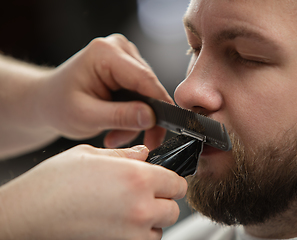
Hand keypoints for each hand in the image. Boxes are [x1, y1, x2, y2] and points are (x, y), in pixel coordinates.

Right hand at [0, 145, 186, 239]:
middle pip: (173, 208)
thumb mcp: (90, 155)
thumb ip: (125, 155)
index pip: (177, 183)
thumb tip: (144, 154)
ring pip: (161, 228)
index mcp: (136, 177)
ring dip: (152, 220)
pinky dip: (139, 234)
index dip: (171, 181)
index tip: (164, 180)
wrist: (27, 215)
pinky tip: (120, 223)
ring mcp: (131, 233)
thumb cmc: (53, 183)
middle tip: (144, 194)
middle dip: (162, 201)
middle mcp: (140, 207)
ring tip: (129, 210)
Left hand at [36, 34, 172, 149]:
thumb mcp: (85, 116)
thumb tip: (151, 117)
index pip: (144, 79)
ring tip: (114, 135)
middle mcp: (119, 49)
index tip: (162, 130)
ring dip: (136, 121)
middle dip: (143, 119)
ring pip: (148, 95)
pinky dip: (133, 115)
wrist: (47, 101)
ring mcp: (125, 57)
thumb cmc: (57, 104)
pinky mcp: (128, 69)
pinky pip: (143, 96)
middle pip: (149, 88)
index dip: (158, 106)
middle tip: (123, 140)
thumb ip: (120, 116)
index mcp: (105, 52)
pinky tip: (117, 125)